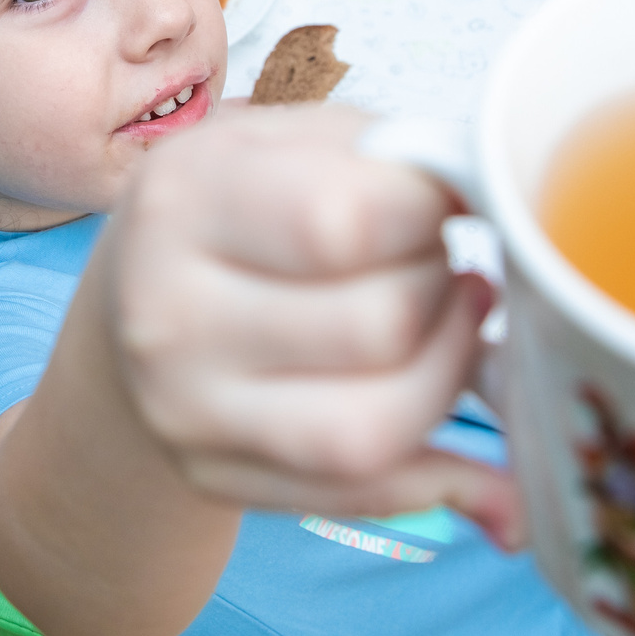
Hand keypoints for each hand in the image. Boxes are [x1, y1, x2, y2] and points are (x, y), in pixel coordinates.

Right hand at [101, 104, 520, 544]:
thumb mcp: (285, 142)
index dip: (431, 215)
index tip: (444, 205)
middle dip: (448, 291)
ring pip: (374, 426)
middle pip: (377, 326)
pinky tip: (488, 466)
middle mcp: (168, 313)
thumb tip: (501, 206)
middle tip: (446, 266)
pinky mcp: (216, 479)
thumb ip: (389, 157)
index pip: (345, 221)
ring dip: (451, 375)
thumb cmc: (238, 208)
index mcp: (183, 199)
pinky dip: (445, 477)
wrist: (133, 305)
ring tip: (451, 329)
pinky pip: (362, 493)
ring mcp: (186, 410)